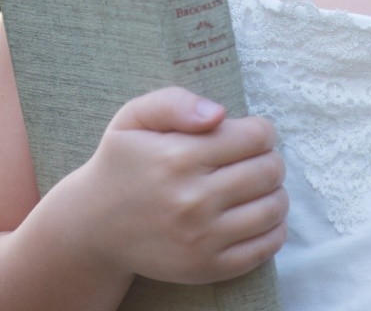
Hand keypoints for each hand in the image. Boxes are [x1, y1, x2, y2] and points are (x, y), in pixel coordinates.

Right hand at [55, 86, 288, 285]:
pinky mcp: (208, 267)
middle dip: (269, 159)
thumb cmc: (123, 164)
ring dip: (275, 192)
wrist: (95, 226)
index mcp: (178, 157)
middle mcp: (192, 200)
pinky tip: (257, 215)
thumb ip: (175, 103)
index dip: (261, 131)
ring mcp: (202, 238)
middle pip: (269, 171)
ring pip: (274, 208)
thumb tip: (219, 113)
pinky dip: (274, 228)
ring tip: (257, 186)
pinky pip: (266, 247)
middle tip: (254, 159)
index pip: (255, 138)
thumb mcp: (135, 118)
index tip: (250, 134)